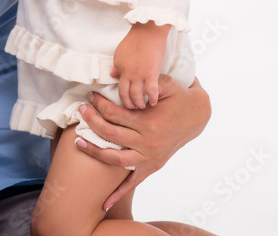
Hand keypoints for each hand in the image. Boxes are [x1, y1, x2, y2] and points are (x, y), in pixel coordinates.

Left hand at [76, 76, 210, 209]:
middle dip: (92, 121)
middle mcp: (148, 142)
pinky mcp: (153, 166)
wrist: (199, 116)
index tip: (90, 97)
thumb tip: (117, 74)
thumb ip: (145, 80)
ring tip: (79, 142)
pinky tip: (104, 203)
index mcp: (149, 122)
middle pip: (110, 134)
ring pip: (115, 160)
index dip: (99, 104)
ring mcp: (150, 157)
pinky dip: (118, 193)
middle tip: (81, 111)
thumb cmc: (180, 96)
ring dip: (95, 152)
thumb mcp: (166, 83)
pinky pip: (133, 182)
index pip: (115, 113)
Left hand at [111, 23, 169, 108]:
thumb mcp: (121, 52)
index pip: (118, 87)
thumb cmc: (136, 38)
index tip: (125, 102)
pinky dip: (152, 97)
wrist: (148, 30)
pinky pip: (150, 90)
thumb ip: (117, 65)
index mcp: (119, 67)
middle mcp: (127, 73)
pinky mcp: (151, 73)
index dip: (121, 97)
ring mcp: (139, 74)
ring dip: (139, 103)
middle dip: (128, 104)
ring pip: (137, 95)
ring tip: (142, 107)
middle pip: (125, 94)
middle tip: (132, 110)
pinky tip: (153, 102)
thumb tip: (112, 74)